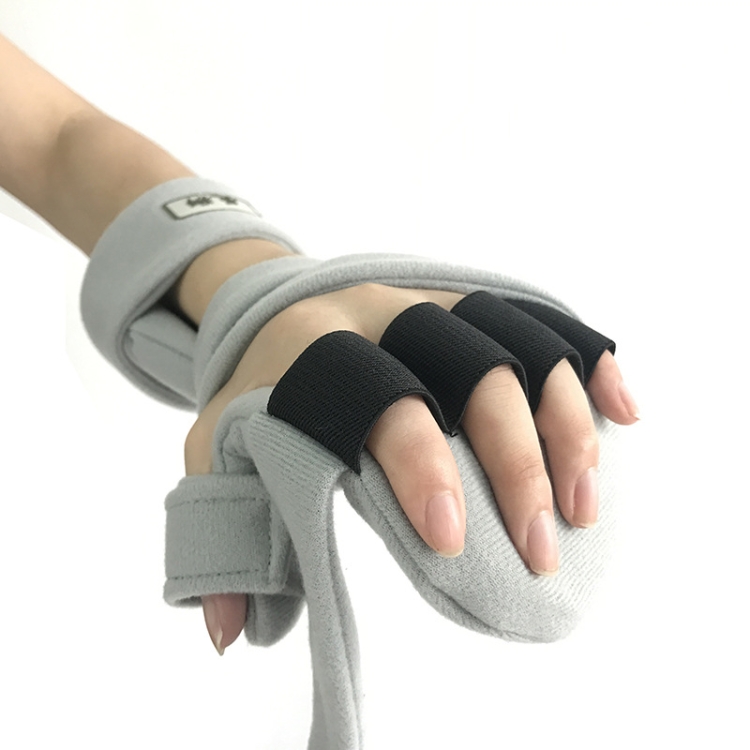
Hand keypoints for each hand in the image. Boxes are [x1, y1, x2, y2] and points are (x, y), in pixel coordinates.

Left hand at [181, 283, 639, 654]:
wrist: (273, 308)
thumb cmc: (252, 389)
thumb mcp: (215, 445)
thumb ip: (222, 528)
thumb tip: (228, 632)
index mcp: (316, 349)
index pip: (382, 398)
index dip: (421, 465)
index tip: (452, 541)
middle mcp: (387, 314)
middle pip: (473, 369)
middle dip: (515, 461)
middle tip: (539, 550)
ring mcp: (436, 305)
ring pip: (520, 345)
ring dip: (564, 424)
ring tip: (583, 506)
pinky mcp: (471, 309)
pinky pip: (540, 322)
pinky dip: (586, 363)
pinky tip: (621, 411)